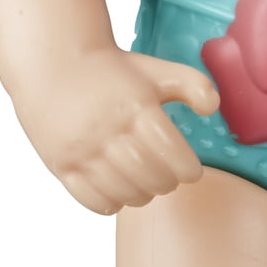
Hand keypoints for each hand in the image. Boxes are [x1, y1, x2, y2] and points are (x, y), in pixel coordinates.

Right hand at [12, 49, 218, 214]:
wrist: (54, 62)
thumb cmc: (113, 71)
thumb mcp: (157, 70)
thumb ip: (193, 84)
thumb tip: (212, 108)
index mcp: (136, 107)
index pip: (173, 155)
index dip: (189, 170)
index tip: (191, 171)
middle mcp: (108, 130)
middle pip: (152, 179)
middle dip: (168, 183)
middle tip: (169, 177)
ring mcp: (82, 150)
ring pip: (125, 193)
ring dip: (143, 195)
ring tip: (147, 184)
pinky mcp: (61, 165)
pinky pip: (93, 201)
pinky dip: (112, 203)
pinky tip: (120, 191)